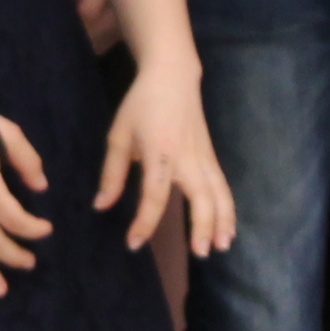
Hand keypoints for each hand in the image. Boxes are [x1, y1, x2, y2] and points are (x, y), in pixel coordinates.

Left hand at [97, 62, 233, 258]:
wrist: (173, 76)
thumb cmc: (141, 105)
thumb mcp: (119, 135)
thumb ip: (112, 173)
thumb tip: (101, 206)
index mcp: (160, 152)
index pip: (155, 195)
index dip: (145, 222)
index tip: (133, 243)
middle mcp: (187, 158)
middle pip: (201, 197)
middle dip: (203, 227)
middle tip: (198, 254)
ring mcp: (204, 157)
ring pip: (220, 193)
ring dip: (223, 221)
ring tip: (221, 247)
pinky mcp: (211, 156)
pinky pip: (222, 186)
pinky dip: (227, 209)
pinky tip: (227, 229)